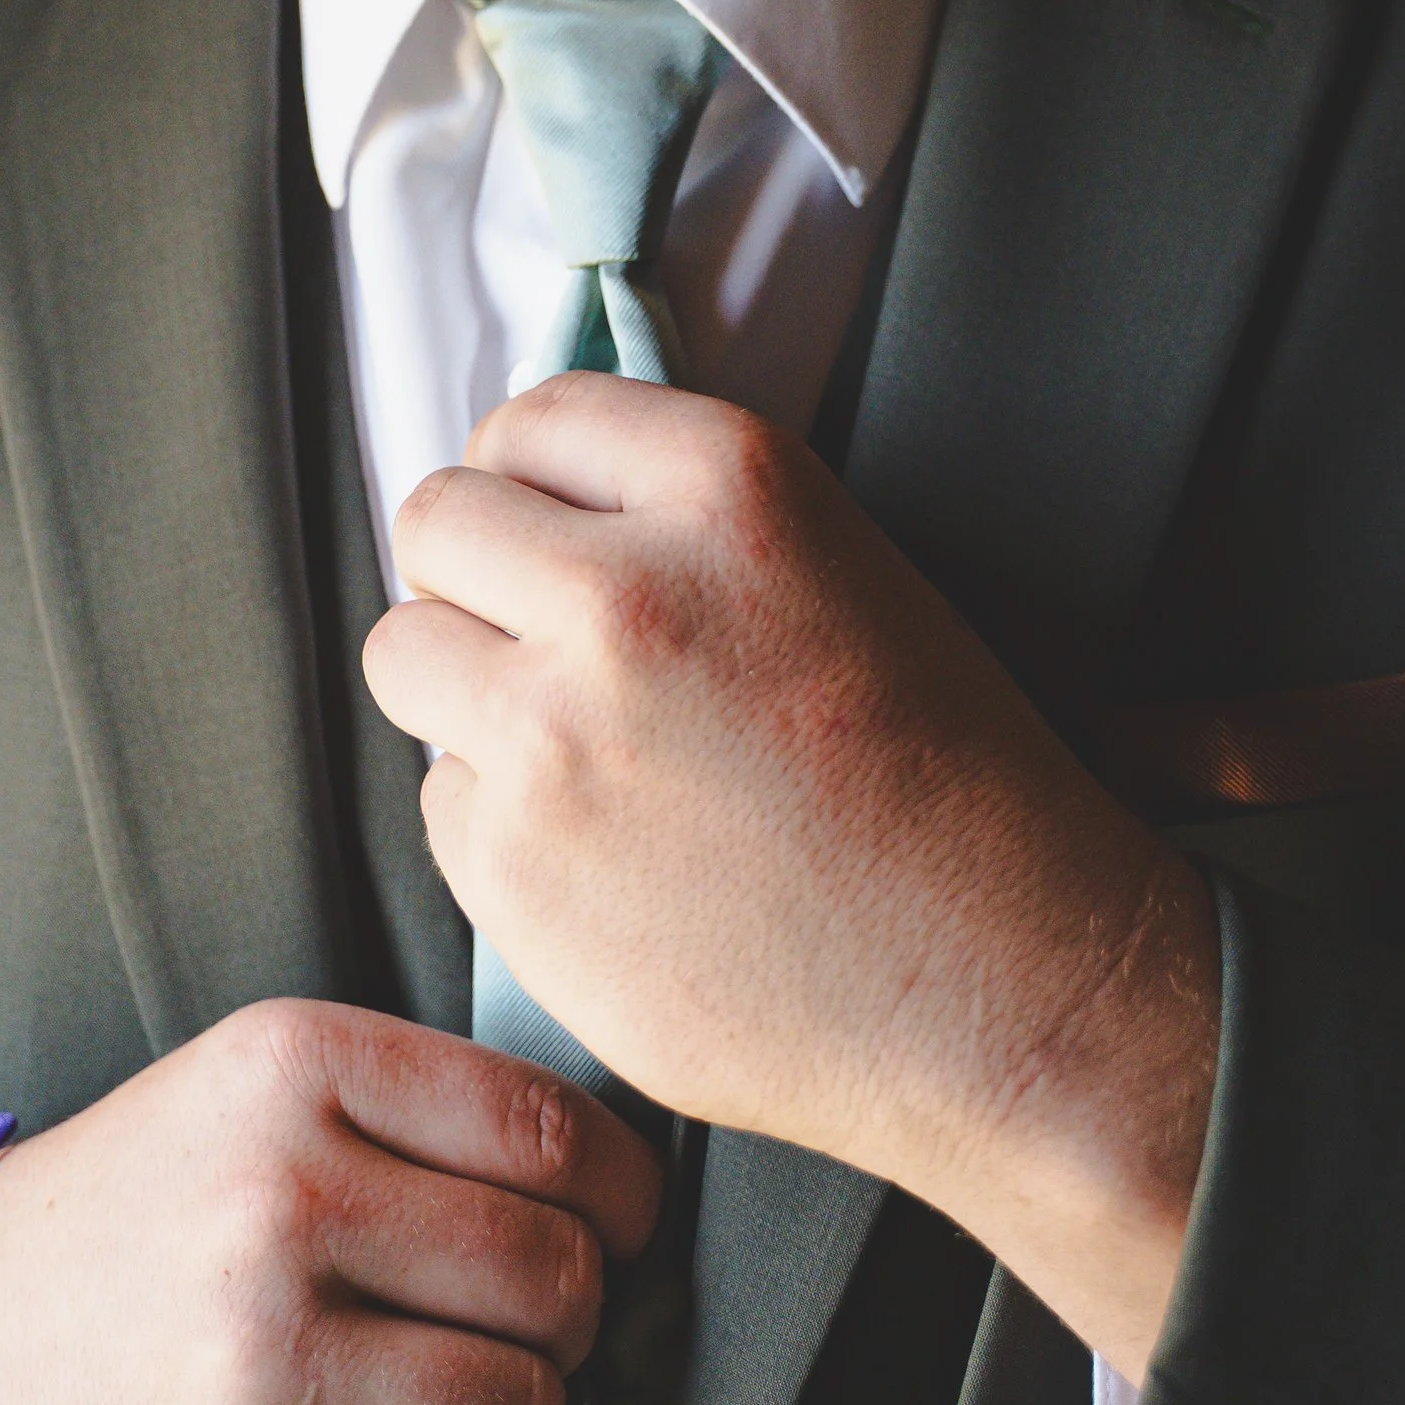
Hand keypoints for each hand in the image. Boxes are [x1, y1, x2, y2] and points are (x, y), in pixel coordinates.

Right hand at [0, 996, 659, 1404]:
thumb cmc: (142, 1215)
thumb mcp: (254, 1092)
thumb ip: (412, 1116)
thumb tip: (616, 1196)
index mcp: (296, 1065)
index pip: (553, 1130)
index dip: (622, 1202)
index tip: (613, 1237)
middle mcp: (277, 1196)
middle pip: (554, 1277)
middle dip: (576, 1329)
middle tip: (532, 1346)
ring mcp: (251, 1354)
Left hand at [362, 376, 1218, 1379]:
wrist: (1002, 986)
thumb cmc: (941, 781)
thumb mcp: (833, 564)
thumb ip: (672, 513)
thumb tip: (526, 500)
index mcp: (725, 487)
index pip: (527, 418)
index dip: (530, 482)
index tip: (545, 530)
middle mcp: (624, 591)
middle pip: (436, 522)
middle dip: (474, 577)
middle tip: (538, 642)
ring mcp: (553, 734)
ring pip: (403, 654)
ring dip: (464, 692)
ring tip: (569, 748)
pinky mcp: (514, 868)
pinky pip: (439, 801)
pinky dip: (498, 826)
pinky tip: (607, 857)